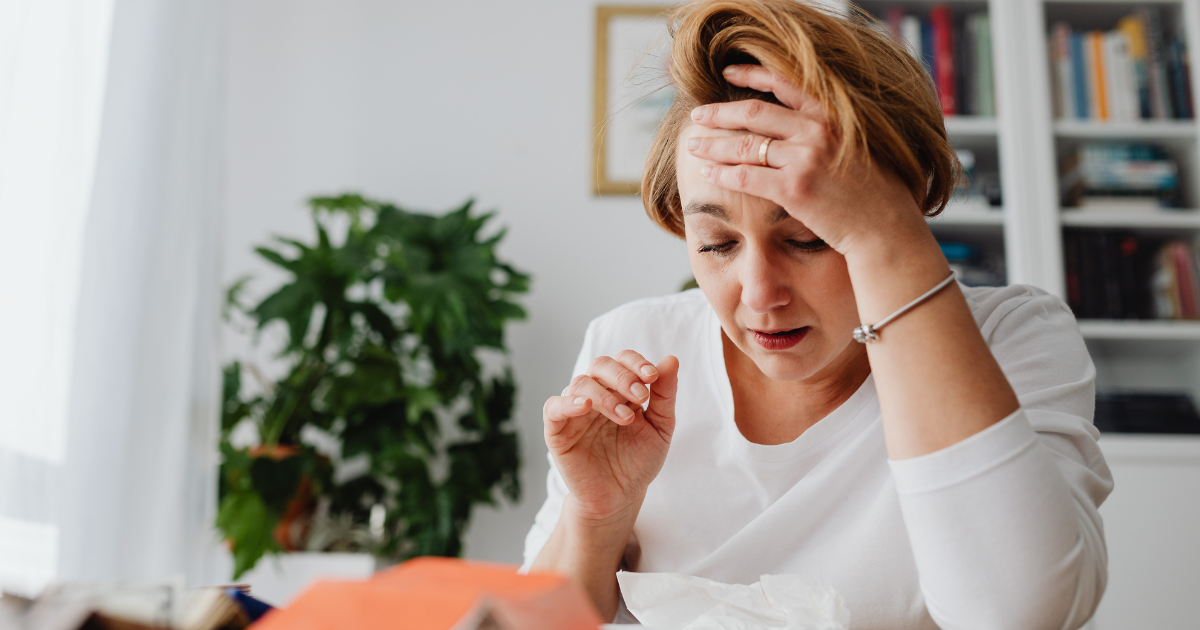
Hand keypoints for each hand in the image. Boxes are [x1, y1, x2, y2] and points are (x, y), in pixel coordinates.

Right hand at [542, 351, 679, 523]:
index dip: (636, 363)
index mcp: (620, 390)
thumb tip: (671, 359)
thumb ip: (665, 395)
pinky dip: (567, 403)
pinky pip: (553, 407)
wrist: (621, 497)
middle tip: (640, 396)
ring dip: (604, 395)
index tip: (653, 377)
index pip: (623, 361)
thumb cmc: (639, 461)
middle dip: (622, 376)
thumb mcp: (661, 427)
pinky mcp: (557, 431)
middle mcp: (596, 395)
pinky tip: (585, 407)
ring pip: (580, 384)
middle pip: (600, 365)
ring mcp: (575, 411)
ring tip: (626, 418)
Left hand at [685, 64, 929, 258]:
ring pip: (745, 146)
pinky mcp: (794, 189)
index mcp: (832, 115)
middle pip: (754, 113)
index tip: (727, 72)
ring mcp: (805, 159)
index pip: (784, 83)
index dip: (751, 74)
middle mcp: (817, 130)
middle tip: (698, 114)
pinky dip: (722, 175)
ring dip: (713, 145)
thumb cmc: (874, 193)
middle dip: (719, 114)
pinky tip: (707, 174)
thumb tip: (797, 126)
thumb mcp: (857, 146)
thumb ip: (828, 131)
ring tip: (694, 145)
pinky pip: (747, 177)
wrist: (886, 227)